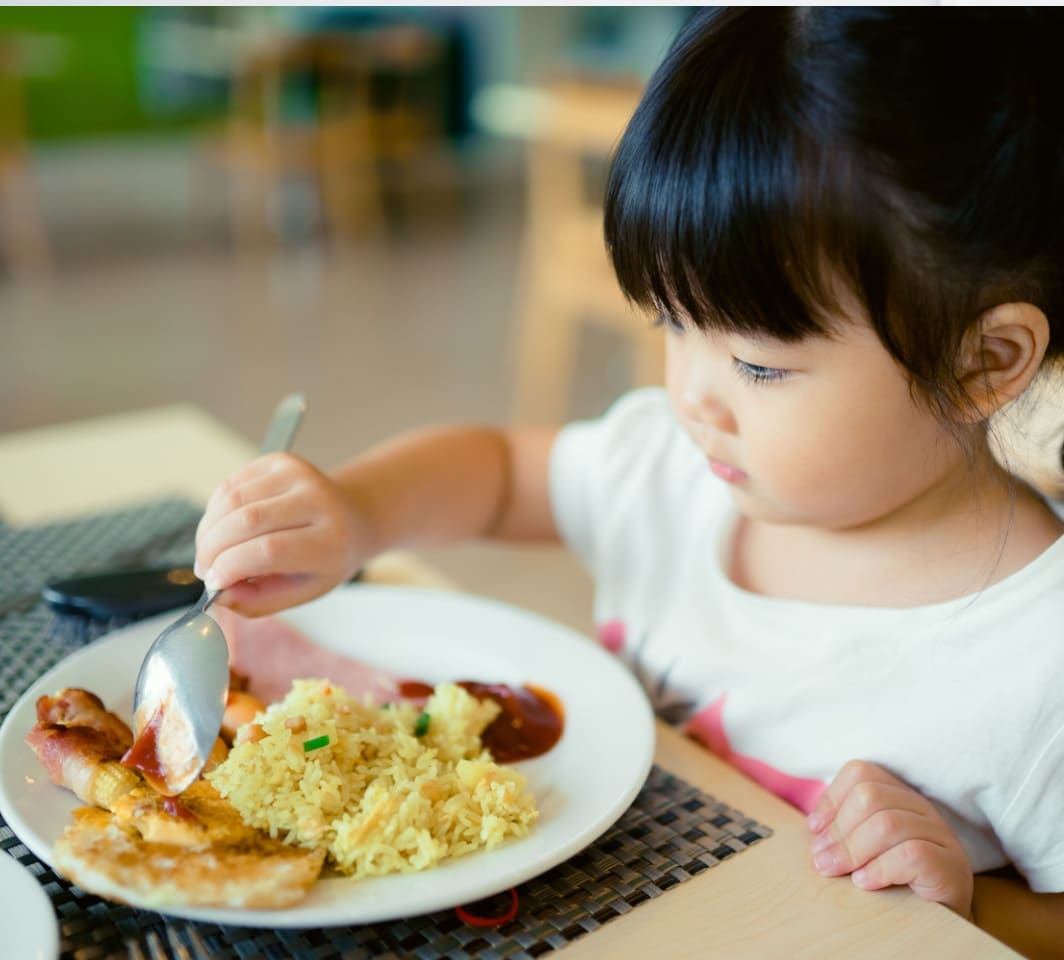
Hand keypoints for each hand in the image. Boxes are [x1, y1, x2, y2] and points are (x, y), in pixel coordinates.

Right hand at [194, 453, 368, 616]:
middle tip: (204, 568)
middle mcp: (318, 501)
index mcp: (331, 540)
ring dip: (208, 530)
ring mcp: (299, 475)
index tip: (212, 583)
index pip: (269, 550)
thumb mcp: (302, 591)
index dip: (230, 566)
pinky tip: (223, 528)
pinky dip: (215, 510)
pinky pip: (231, 484)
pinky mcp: (281, 461)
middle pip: (246, 520)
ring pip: (232, 499)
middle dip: (212, 549)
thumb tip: (218, 595)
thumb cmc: (326, 559)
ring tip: (210, 551)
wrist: (353, 518)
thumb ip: (258, 600)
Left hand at [807, 760, 973, 917]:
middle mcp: (922, 809)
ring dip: (852, 849)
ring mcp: (941, 835)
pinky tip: (864, 882)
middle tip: (821, 859)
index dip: (831, 798)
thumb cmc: (897, 885)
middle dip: (838, 828)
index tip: (814, 830)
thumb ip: (844, 834)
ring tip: (835, 871)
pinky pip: (911, 854)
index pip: (861, 773)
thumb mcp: (865, 852)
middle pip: (870, 796)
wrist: (943, 924)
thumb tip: (814, 831)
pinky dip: (880, 868)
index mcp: (899, 797)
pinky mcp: (950, 866)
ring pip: (888, 823)